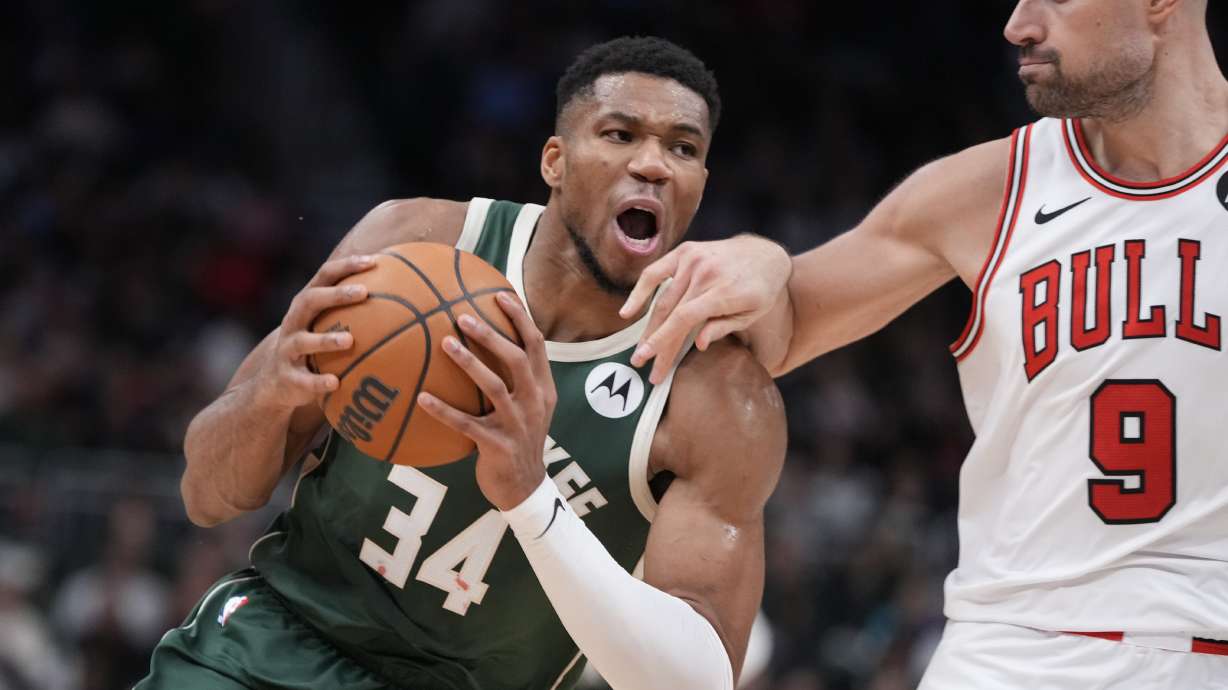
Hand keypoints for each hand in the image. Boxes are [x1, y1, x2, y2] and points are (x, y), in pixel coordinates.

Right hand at [254, 254, 374, 409]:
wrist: (277, 381)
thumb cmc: (314, 345)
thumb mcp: (326, 324)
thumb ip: (354, 309)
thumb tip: (404, 295)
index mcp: (306, 304)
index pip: (324, 276)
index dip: (346, 266)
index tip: (373, 261)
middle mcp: (294, 321)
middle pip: (310, 300)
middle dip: (336, 295)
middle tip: (364, 292)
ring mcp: (287, 349)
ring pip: (303, 341)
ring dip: (326, 340)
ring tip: (350, 340)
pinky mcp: (287, 377)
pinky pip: (303, 380)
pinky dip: (318, 382)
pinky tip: (335, 383)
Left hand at [418, 292, 556, 510]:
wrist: (525, 487)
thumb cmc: (518, 439)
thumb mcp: (528, 407)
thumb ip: (517, 377)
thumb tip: (488, 340)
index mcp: (543, 389)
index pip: (536, 345)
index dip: (520, 318)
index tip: (500, 294)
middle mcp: (535, 403)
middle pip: (518, 359)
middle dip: (492, 335)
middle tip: (463, 316)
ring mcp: (518, 425)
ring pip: (495, 387)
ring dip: (469, 363)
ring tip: (445, 343)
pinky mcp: (498, 446)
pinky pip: (466, 424)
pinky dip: (444, 410)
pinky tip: (421, 398)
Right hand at [620, 236, 791, 383]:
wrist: (765, 254)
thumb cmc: (761, 290)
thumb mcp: (752, 314)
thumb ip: (724, 327)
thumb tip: (698, 344)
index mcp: (722, 291)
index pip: (684, 319)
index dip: (664, 341)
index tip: (652, 362)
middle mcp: (704, 273)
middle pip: (669, 313)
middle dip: (654, 342)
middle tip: (641, 364)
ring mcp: (692, 259)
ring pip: (662, 298)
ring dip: (648, 326)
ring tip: (639, 348)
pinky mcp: (684, 252)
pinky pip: (655, 273)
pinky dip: (639, 292)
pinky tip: (628, 312)